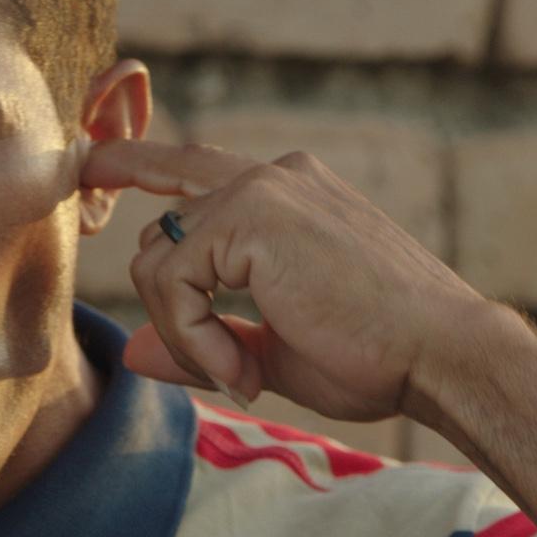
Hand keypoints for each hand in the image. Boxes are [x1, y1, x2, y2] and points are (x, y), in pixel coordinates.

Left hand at [80, 140, 503, 423]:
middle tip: (228, 369)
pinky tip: (244, 369)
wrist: (443, 355)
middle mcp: (273, 175)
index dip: (136, 163)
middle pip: (162, 231)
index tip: (93, 164)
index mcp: (289, 192)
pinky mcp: (251, 215)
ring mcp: (261, 187)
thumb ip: (203, 340)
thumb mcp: (273, 352)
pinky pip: (173, 283)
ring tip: (247, 373)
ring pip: (159, 263)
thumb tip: (132, 356)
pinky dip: (193, 338)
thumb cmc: (380, 357)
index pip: (192, 167)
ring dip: (186, 335)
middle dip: (172, 311)